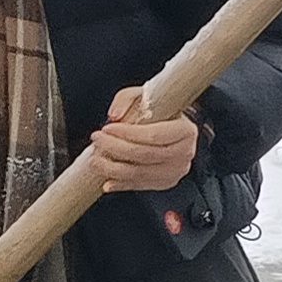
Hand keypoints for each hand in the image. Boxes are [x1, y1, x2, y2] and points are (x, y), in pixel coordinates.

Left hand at [86, 85, 200, 193]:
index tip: (106, 128)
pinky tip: (107, 182)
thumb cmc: (159, 111)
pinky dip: (122, 185)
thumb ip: (126, 99)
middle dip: (116, 148)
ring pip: (141, 173)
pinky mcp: (167, 182)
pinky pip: (142, 185)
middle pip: (146, 155)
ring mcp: (177, 170)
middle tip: (97, 140)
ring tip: (96, 161)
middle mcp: (186, 152)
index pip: (154, 135)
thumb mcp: (144, 96)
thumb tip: (114, 115)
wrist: (172, 126)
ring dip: (114, 169)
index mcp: (186, 130)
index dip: (127, 133)